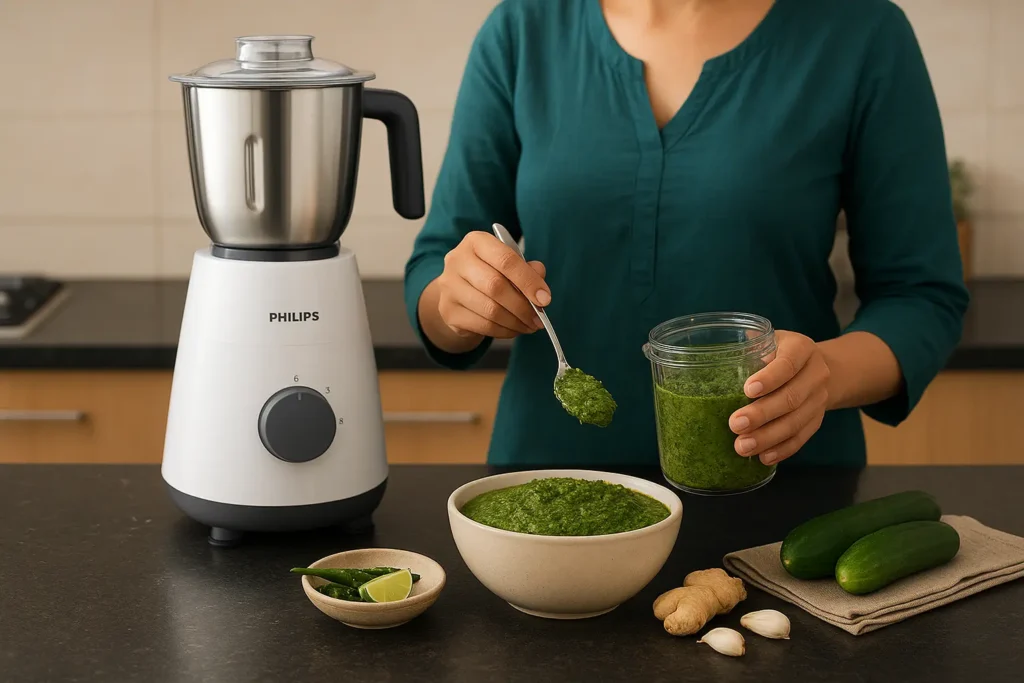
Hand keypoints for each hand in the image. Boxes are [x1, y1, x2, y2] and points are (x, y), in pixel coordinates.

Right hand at [435, 231, 549, 339]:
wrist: (457, 291)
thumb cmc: (489, 273)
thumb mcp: (509, 264)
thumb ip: (527, 270)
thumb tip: (540, 290)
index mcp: (476, 242)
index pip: (506, 260)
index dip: (528, 281)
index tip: (545, 299)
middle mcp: (458, 260)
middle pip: (496, 286)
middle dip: (523, 306)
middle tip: (539, 318)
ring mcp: (449, 287)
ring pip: (490, 310)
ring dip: (515, 322)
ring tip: (529, 326)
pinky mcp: (448, 311)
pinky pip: (482, 325)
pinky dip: (503, 331)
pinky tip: (513, 329)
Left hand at [729, 331, 830, 465]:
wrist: (815, 368)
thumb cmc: (778, 353)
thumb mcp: (768, 341)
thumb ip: (749, 347)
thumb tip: (715, 360)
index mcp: (801, 348)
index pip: (788, 364)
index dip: (769, 378)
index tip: (747, 390)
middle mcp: (816, 374)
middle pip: (791, 398)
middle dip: (762, 414)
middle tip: (735, 424)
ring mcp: (819, 399)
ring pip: (796, 422)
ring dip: (768, 437)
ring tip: (743, 446)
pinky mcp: (817, 420)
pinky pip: (801, 438)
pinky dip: (782, 449)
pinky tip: (764, 457)